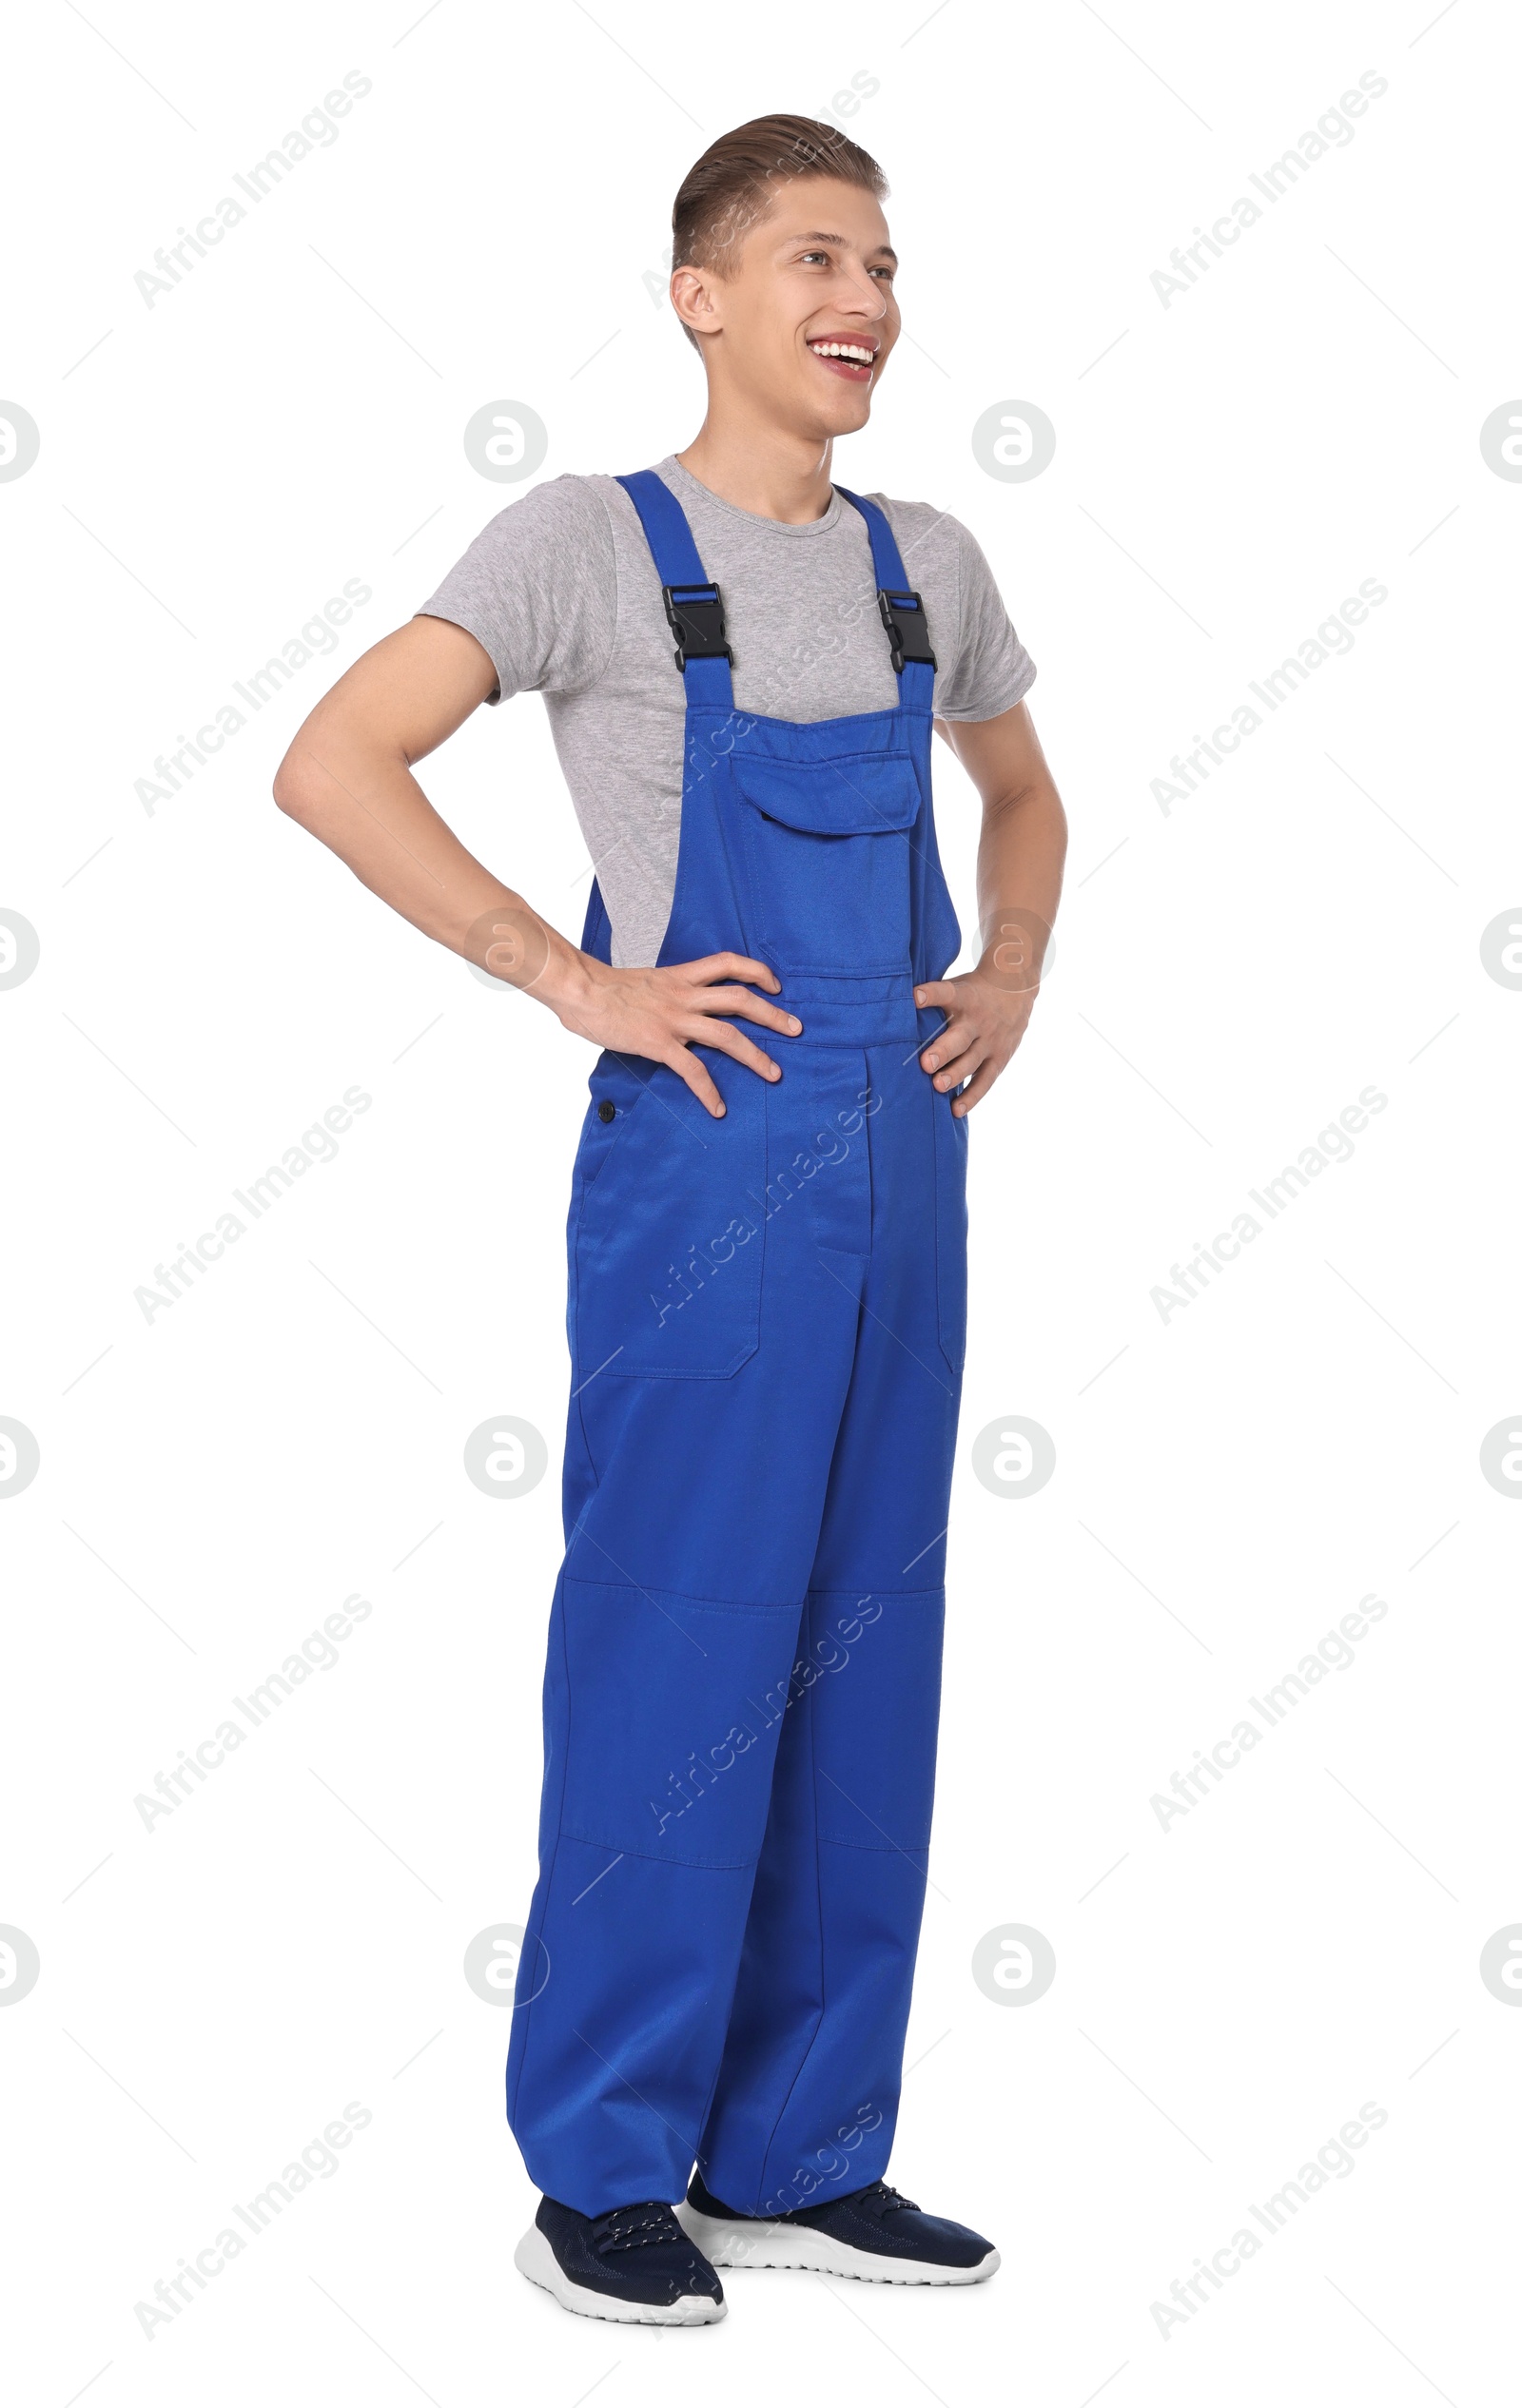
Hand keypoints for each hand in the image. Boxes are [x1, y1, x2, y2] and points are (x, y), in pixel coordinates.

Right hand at [554, 951, 800, 1117]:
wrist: (580, 989)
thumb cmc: (602, 987)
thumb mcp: (642, 981)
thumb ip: (662, 992)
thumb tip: (666, 1006)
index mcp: (680, 977)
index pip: (728, 964)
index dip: (757, 971)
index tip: (774, 984)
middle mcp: (684, 996)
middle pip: (740, 999)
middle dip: (772, 1015)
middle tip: (796, 1029)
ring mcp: (674, 1019)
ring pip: (727, 1035)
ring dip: (755, 1055)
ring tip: (774, 1074)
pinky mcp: (659, 1043)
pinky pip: (693, 1069)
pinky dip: (708, 1091)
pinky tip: (717, 1107)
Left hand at [914, 962, 1038, 1115]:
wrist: (1016, 989)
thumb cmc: (973, 993)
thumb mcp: (958, 986)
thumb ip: (933, 998)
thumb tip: (892, 1005)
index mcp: (965, 998)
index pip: (947, 993)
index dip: (931, 994)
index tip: (915, 997)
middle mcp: (978, 1021)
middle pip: (960, 1037)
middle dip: (943, 1051)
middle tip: (925, 1063)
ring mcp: (991, 1041)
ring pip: (972, 1061)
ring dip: (955, 1075)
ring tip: (937, 1087)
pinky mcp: (999, 1058)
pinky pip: (985, 1080)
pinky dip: (971, 1096)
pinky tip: (956, 1110)